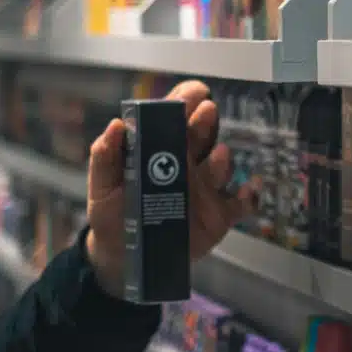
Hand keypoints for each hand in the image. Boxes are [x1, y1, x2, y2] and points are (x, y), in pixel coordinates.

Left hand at [84, 80, 258, 297]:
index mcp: (162, 150)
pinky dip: (248, 197)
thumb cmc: (115, 213)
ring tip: (215, 157)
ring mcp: (206, 189)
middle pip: (203, 135)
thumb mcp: (103, 186)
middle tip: (206, 112)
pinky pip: (241, 204)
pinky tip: (247, 191)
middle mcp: (189, 164)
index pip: (177, 118)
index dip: (187, 101)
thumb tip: (116, 126)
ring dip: (221, 160)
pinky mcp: (219, 215)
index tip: (193, 92)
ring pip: (221, 166)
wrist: (123, 258)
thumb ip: (106, 157)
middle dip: (206, 122)